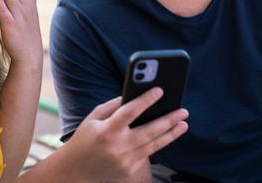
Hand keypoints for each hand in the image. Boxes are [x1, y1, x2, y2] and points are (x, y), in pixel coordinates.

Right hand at [63, 88, 188, 181]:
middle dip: (168, 120)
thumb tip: (134, 95)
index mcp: (106, 130)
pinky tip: (165, 135)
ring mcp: (125, 161)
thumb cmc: (86, 137)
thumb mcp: (93, 117)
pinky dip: (155, 143)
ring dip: (171, 134)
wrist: (77, 168)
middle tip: (183, 111)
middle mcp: (117, 147)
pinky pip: (146, 154)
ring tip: (184, 124)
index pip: (129, 112)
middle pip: (149, 131)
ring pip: (153, 145)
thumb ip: (113, 106)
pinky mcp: (129, 170)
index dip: (145, 100)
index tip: (159, 90)